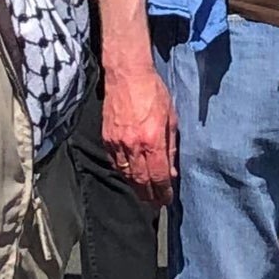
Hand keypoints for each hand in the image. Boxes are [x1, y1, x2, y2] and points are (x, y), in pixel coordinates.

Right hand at [102, 51, 177, 202]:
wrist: (127, 74)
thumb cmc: (154, 92)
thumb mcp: (171, 119)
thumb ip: (171, 148)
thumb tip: (171, 171)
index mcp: (152, 141)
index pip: (158, 177)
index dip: (163, 192)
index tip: (167, 200)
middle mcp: (133, 146)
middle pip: (140, 181)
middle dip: (149, 195)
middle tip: (155, 203)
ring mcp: (117, 143)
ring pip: (126, 174)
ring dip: (135, 187)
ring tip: (144, 194)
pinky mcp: (106, 138)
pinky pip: (115, 163)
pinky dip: (123, 172)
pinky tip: (129, 175)